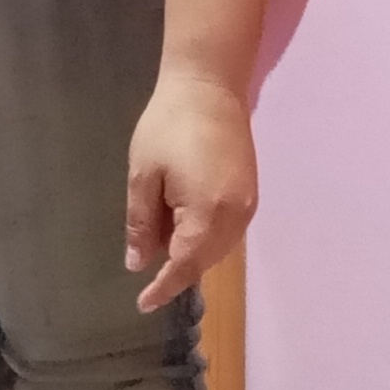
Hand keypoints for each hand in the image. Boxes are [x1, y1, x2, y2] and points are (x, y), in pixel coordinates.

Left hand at [124, 70, 257, 315]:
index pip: (184, 265)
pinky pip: (227, 232)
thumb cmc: (168, 126)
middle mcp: (235, 215)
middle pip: (204, 261)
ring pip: (217, 249)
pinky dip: (205, 239)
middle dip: (176, 270)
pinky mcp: (250, 194)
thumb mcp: (143, 176)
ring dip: (190, 254)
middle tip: (146, 269)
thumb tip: (139, 263)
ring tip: (160, 240)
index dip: (162, 287)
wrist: (210, 86)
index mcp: (207, 212)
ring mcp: (247, 205)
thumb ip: (142, 224)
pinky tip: (183, 226)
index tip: (142, 303)